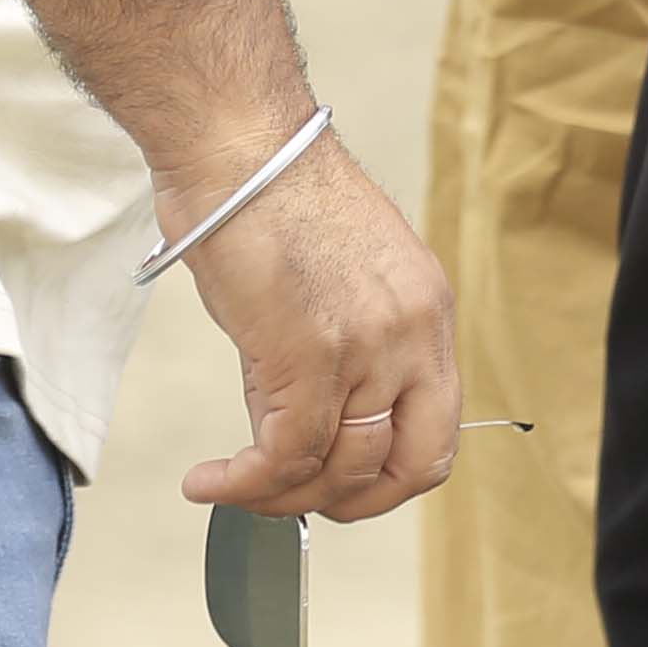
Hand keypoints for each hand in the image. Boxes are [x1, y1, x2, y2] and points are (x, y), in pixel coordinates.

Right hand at [163, 125, 460, 521]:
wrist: (239, 144)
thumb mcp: (336, 279)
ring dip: (281, 496)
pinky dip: (244, 485)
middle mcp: (412, 334)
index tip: (337, 481)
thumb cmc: (268, 195)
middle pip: (411, 466)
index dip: (389, 475)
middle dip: (352, 502)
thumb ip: (339, 353)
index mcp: (427, 310)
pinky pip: (285, 456)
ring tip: (233, 486)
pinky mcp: (308, 357)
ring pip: (340, 468)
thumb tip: (296, 426)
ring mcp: (367, 348)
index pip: (438, 430)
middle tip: (295, 499)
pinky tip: (209, 482)